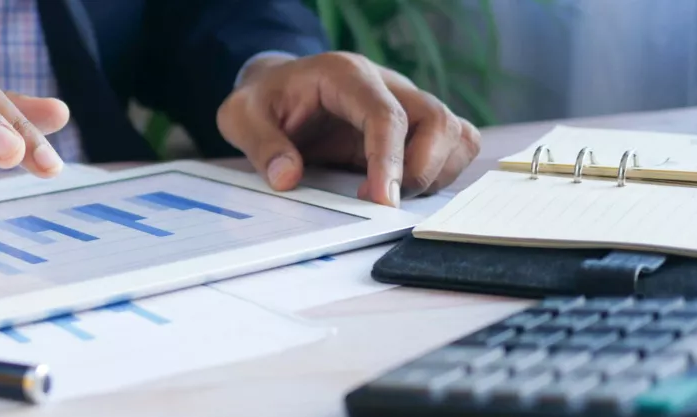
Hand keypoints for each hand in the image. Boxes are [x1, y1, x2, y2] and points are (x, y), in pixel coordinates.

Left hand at [217, 51, 480, 206]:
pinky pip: (454, 145)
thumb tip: (288, 178)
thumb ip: (262, 145)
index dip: (390, 160)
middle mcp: (387, 84)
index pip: (387, 115)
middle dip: (421, 170)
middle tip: (380, 203)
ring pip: (455, 133)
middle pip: (437, 121)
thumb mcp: (241, 117)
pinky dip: (441, 173)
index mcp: (346, 76)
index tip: (382, 201)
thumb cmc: (264, 101)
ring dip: (435, 173)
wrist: (276, 89)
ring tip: (389, 195)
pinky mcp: (414, 127)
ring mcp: (406, 104)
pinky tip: (403, 188)